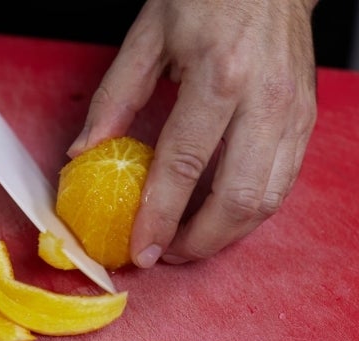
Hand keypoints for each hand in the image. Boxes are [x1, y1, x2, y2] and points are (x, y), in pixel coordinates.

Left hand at [68, 0, 317, 267]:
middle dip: (199, 241)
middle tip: (166, 255)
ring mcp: (293, 113)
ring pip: (267, 200)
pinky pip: (282, 184)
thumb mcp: (147, 36)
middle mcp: (265, 100)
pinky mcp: (305, 121)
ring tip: (189, 244)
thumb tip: (84, 151)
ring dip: (226, 236)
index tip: (141, 250)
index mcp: (219, 76)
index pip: (183, 165)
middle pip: (237, 198)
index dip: (160, 217)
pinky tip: (220, 217)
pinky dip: (249, 212)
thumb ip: (115, 97)